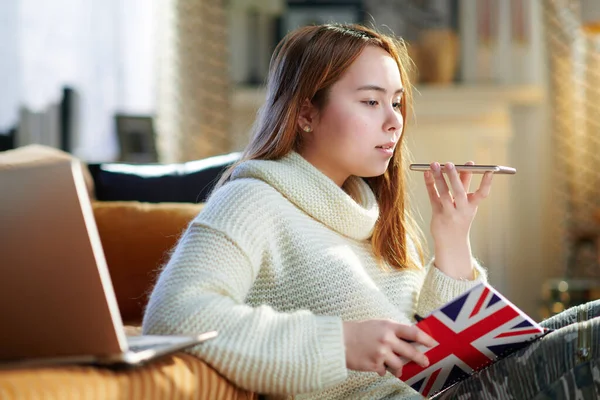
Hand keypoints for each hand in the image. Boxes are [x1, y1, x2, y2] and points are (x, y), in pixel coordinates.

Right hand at [343, 319, 435, 377]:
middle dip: (420, 359)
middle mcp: (387, 340)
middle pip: (411, 352)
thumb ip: (392, 331)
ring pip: (399, 365)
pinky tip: (377, 364)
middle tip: (425, 362)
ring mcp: (381, 353)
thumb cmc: (359, 331)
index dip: (425, 339)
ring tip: (396, 368)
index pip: (413, 333)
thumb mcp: (378, 325)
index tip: (433, 343)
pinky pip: (385, 371)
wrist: (340, 340)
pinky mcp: (375, 365)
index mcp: (388, 327)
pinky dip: (383, 369)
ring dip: (399, 368)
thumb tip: (408, 340)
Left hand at [424, 161, 492, 279]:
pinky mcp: (438, 215)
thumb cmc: (459, 218)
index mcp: (472, 206)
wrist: (452, 243)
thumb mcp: (466, 204)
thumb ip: (464, 185)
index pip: (482, 194)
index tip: (489, 170)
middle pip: (459, 192)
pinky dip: (430, 185)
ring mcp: (449, 213)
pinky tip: (426, 174)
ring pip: (444, 194)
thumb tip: (464, 166)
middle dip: (455, 177)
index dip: (487, 183)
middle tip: (450, 164)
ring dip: (439, 178)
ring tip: (434, 165)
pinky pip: (433, 198)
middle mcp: (462, 210)